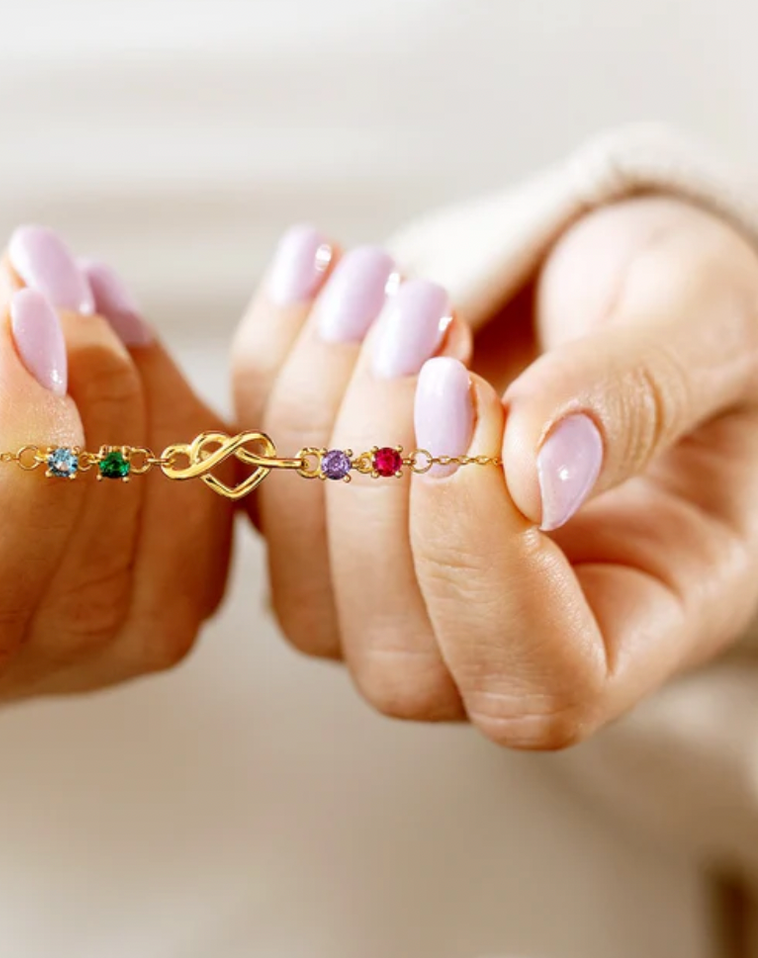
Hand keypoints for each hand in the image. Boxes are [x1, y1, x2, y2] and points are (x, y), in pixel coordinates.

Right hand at [0, 231, 230, 767]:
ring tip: (83, 295)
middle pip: (67, 609)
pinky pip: (183, 555)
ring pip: (160, 593)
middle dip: (93, 419)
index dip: (20, 477)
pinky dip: (182, 442)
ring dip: (155, 422)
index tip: (21, 324)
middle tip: (53, 277)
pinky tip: (124, 352)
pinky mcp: (68, 613)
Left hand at [231, 201, 757, 746]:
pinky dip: (266, 368)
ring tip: (375, 281)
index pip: (538, 690)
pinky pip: (252, 479)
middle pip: (395, 655)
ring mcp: (399, 586)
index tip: (475, 398)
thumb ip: (639, 397)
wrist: (606, 268)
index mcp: (640, 615)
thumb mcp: (704, 321)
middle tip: (423, 315)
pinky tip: (317, 268)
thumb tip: (532, 473)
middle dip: (380, 473)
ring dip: (312, 415)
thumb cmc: (689, 305)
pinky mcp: (324, 514)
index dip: (476, 566)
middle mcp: (505, 632)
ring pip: (302, 584)